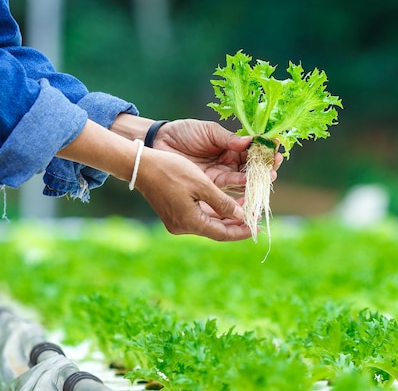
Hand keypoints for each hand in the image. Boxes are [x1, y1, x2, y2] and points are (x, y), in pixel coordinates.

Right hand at [57, 119, 251, 240]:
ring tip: (246, 209)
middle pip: (217, 230)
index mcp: (190, 222)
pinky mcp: (174, 214)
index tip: (257, 227)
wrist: (140, 165)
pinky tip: (227, 204)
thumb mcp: (202, 184)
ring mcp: (177, 222)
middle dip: (237, 224)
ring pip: (209, 223)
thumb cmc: (171, 170)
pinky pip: (200, 216)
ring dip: (227, 217)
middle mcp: (183, 227)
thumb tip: (240, 216)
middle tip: (256, 218)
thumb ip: (222, 202)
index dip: (242, 230)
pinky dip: (214, 211)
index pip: (223, 233)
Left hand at [152, 119, 282, 192]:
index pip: (252, 151)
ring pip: (242, 180)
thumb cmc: (184, 132)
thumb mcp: (209, 131)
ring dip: (255, 179)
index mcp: (230, 147)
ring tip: (268, 177)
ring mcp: (220, 175)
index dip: (264, 152)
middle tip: (275, 167)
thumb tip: (250, 141)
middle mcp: (228, 163)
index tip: (276, 151)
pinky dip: (239, 187)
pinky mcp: (210, 186)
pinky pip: (228, 188)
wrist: (159, 142)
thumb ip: (229, 139)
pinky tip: (249, 184)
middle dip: (264, 168)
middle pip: (251, 168)